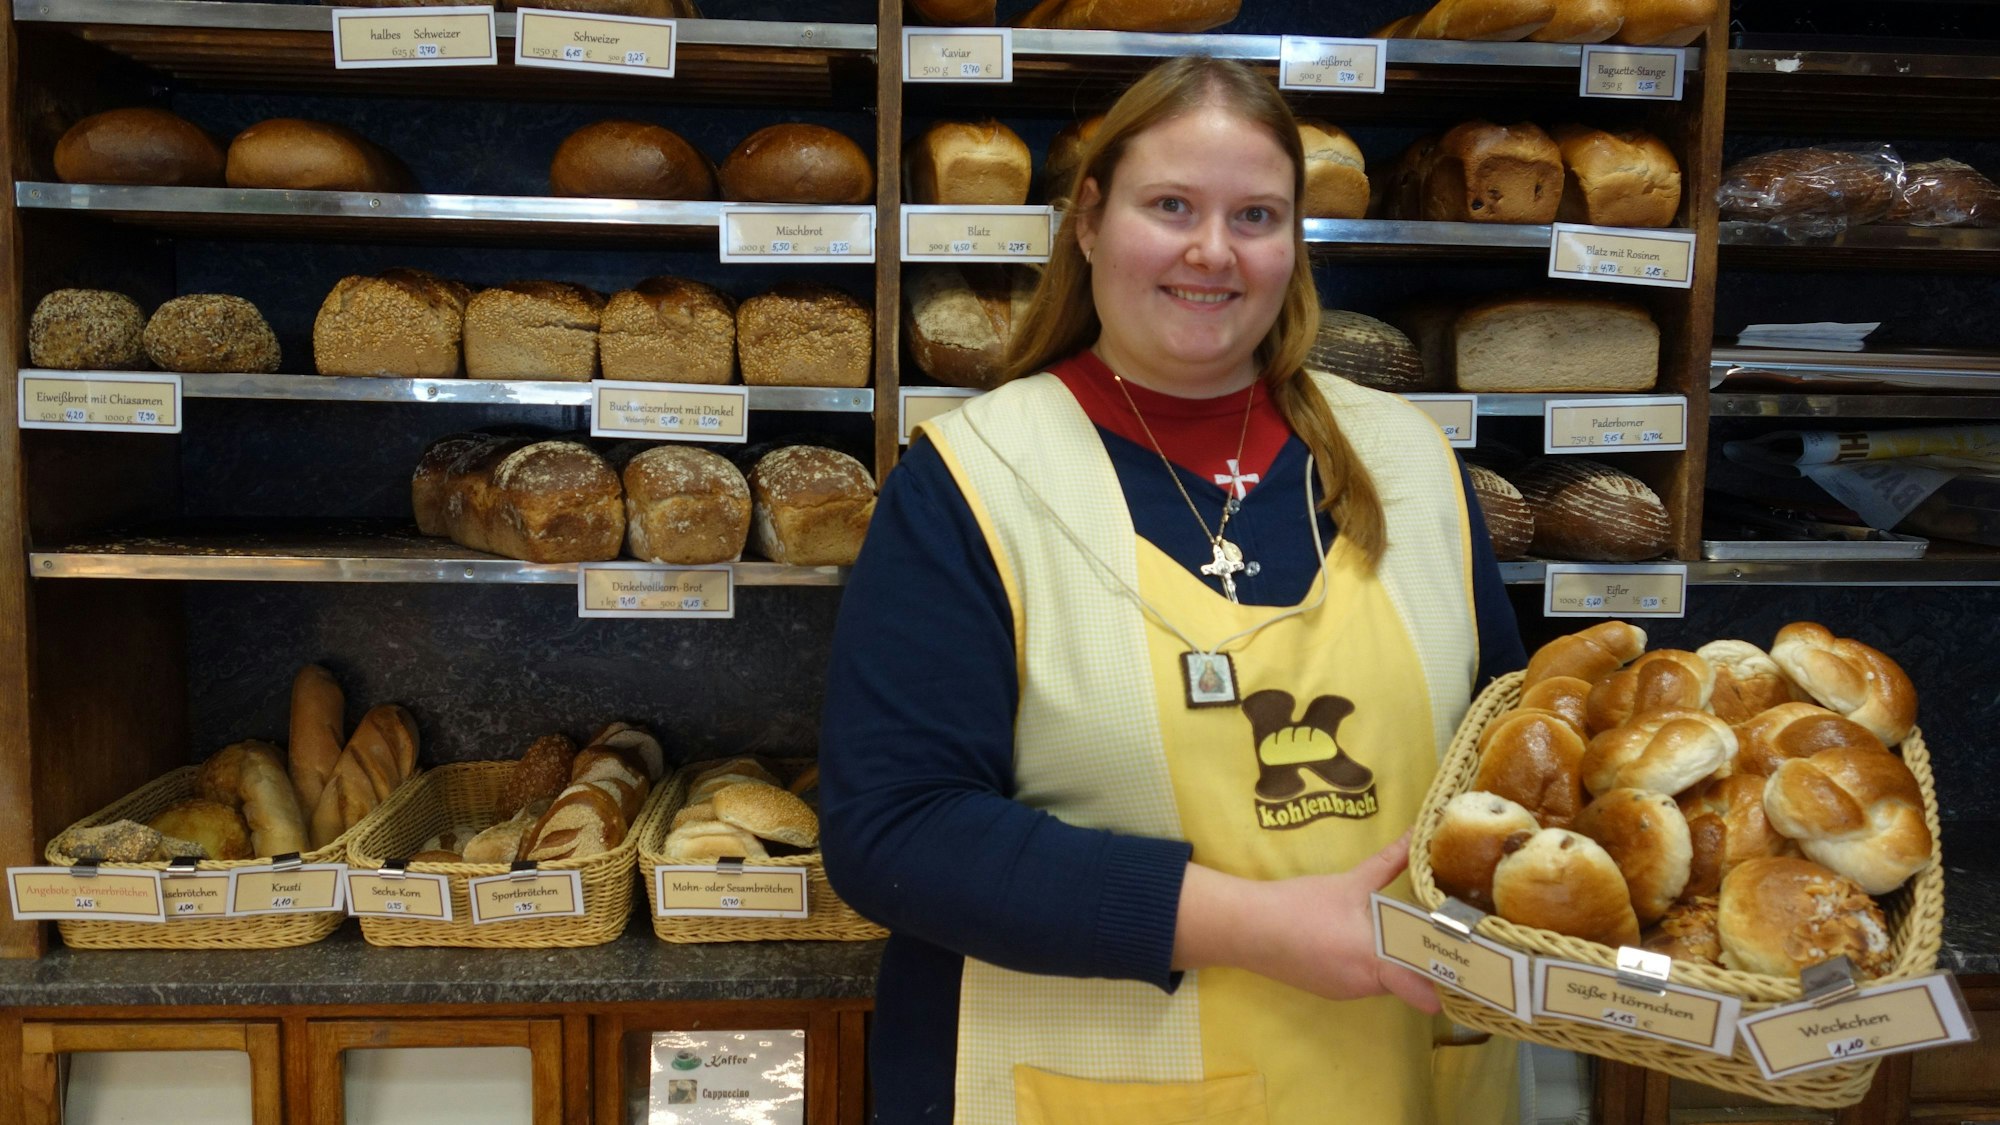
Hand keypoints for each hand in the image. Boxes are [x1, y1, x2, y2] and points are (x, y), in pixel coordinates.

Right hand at [1179, 834, 1441, 1013]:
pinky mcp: (1329, 991)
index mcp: (1376, 960)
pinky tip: (1356, 938)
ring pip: (1386, 980)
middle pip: (1410, 981)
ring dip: (1394, 961)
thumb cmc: (1301, 905)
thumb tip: (1416, 833)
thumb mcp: (1350, 882)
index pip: (1426, 989)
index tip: (1470, 966)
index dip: (1449, 982)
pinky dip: (1369, 964)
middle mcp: (1366, 985)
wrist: (1247, 929)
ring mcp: (1346, 992)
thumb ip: (1389, 862)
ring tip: (1398, 930)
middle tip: (1436, 936)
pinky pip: (1363, 980)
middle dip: (1422, 962)